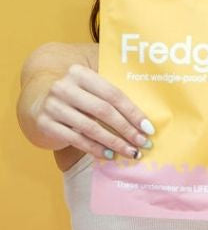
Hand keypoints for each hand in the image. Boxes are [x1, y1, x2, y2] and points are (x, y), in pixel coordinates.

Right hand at [30, 63, 152, 159]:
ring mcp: (52, 105)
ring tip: (131, 152)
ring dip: (115, 142)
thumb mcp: (90, 90)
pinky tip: (110, 155)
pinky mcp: (45, 123)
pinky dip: (96, 149)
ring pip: (91, 127)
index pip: (113, 94)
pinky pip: (77, 139)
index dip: (133, 112)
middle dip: (127, 129)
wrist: (37, 104)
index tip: (149, 129)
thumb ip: (111, 98)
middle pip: (103, 111)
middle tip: (143, 143)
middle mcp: (63, 87)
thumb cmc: (76, 99)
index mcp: (79, 73)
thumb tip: (146, 122)